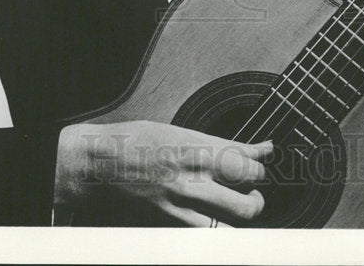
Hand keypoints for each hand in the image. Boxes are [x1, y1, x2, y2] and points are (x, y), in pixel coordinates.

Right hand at [55, 120, 272, 225]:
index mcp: (197, 146)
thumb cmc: (135, 141)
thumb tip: (250, 148)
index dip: (262, 160)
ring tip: (245, 207)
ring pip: (235, 218)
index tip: (265, 158)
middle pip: (249, 188)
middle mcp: (194, 174)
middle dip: (259, 187)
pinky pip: (207, 233)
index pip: (247, 157)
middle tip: (255, 185)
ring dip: (247, 212)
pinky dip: (221, 230)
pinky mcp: (171, 220)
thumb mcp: (179, 130)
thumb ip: (218, 143)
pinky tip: (222, 223)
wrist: (97, 164)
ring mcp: (183, 201)